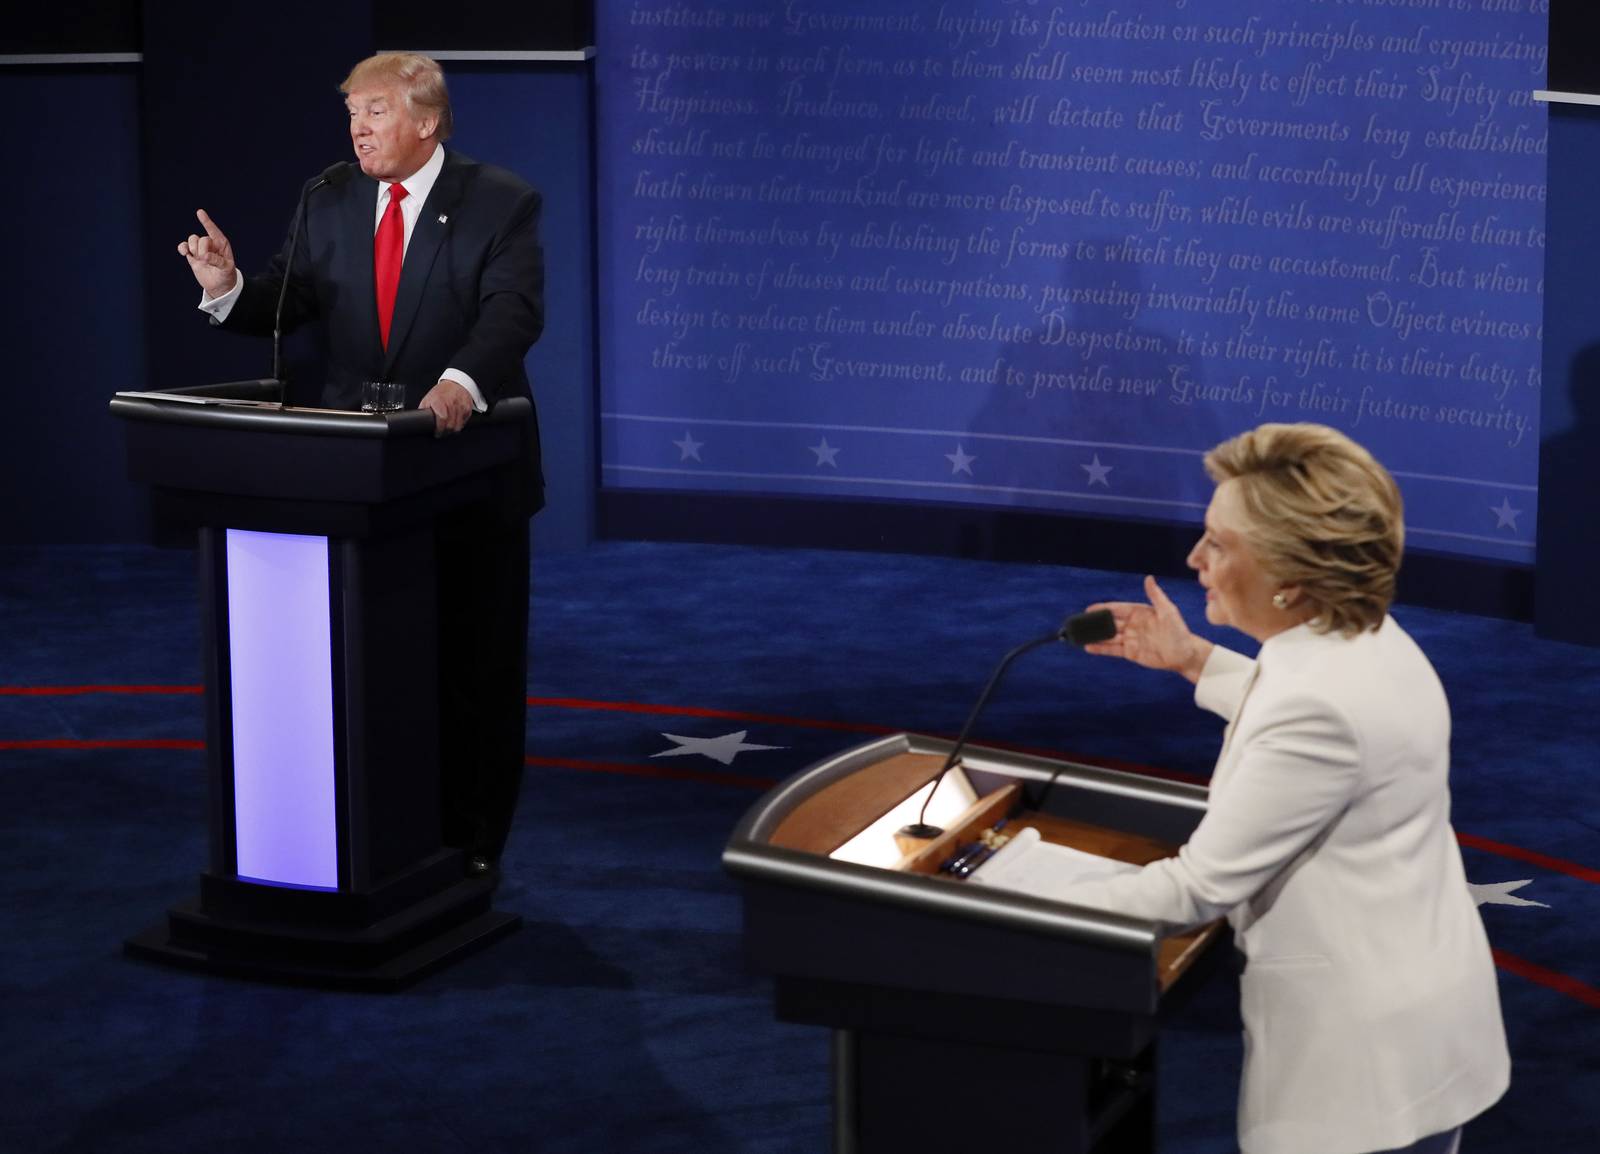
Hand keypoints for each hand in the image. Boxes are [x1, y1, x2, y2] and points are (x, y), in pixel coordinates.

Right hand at [176, 209, 237, 298]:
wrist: (219, 286)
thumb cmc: (226, 275)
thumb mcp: (226, 269)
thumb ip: (217, 261)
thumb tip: (204, 256)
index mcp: (221, 244)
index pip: (213, 230)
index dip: (206, 222)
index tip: (199, 212)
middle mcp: (211, 244)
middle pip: (201, 238)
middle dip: (201, 249)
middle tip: (205, 260)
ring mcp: (201, 249)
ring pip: (192, 239)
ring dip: (192, 248)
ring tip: (199, 259)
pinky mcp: (193, 255)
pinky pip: (184, 246)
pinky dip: (182, 248)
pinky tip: (184, 253)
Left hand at [419, 379, 472, 435]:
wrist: (455, 383)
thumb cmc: (441, 392)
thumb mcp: (428, 399)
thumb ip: (423, 410)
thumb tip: (418, 421)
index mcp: (439, 401)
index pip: (442, 419)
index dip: (439, 429)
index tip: (437, 433)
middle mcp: (451, 403)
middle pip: (450, 426)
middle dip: (445, 432)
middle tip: (442, 433)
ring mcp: (461, 406)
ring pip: (458, 426)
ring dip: (452, 430)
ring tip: (448, 429)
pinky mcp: (467, 409)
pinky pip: (464, 422)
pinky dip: (459, 424)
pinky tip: (455, 422)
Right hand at [1083, 575, 1212, 682]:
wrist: (1185, 653)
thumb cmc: (1179, 630)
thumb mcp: (1168, 611)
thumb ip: (1156, 596)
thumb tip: (1148, 578)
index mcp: (1139, 612)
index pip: (1117, 609)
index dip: (1103, 609)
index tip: (1090, 609)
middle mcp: (1132, 625)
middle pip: (1110, 623)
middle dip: (1096, 623)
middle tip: (1080, 623)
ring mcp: (1130, 639)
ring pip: (1108, 636)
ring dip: (1095, 636)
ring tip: (1080, 636)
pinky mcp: (1130, 652)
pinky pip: (1112, 650)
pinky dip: (1100, 649)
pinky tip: (1089, 648)